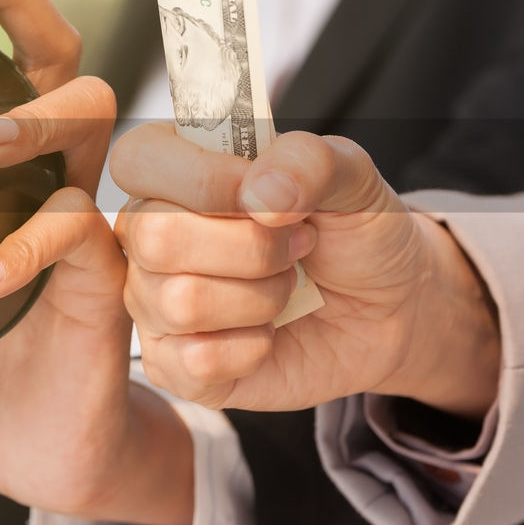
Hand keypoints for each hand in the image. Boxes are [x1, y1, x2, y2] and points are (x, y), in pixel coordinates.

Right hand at [112, 125, 499, 418]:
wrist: (386, 308)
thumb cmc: (353, 232)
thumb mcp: (352, 175)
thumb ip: (309, 160)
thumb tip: (258, 192)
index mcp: (171, 170)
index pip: (137, 160)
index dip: (204, 179)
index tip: (265, 194)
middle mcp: (147, 234)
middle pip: (156, 238)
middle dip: (250, 248)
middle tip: (295, 245)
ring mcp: (153, 302)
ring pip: (182, 302)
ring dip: (260, 298)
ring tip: (285, 287)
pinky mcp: (173, 365)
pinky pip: (196, 361)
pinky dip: (253, 348)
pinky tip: (269, 334)